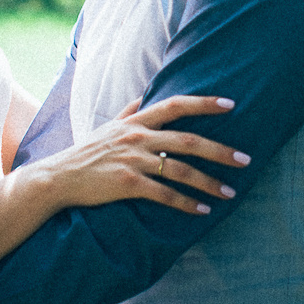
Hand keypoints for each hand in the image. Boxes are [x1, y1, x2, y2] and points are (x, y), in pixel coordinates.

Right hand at [31, 94, 250, 215]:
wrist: (58, 178)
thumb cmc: (85, 152)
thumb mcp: (107, 125)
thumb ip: (129, 109)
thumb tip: (146, 92)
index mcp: (136, 121)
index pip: (176, 105)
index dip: (204, 103)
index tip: (231, 104)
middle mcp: (138, 137)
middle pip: (189, 141)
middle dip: (220, 151)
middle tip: (245, 159)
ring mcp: (133, 160)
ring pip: (181, 170)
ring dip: (209, 183)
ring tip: (230, 193)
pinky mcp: (127, 184)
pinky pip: (164, 194)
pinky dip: (186, 203)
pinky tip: (202, 211)